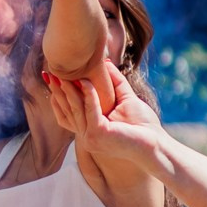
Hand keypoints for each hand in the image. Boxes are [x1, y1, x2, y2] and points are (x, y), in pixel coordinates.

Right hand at [43, 70, 168, 177]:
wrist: (156, 144)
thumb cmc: (143, 126)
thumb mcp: (125, 99)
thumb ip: (114, 82)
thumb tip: (106, 62)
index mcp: (89, 131)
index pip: (66, 114)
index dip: (57, 97)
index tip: (52, 78)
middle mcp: (86, 137)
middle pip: (67, 110)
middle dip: (58, 90)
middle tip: (49, 72)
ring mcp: (91, 138)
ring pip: (76, 108)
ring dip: (69, 89)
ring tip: (62, 73)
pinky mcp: (99, 134)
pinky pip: (90, 110)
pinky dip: (88, 94)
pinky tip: (86, 81)